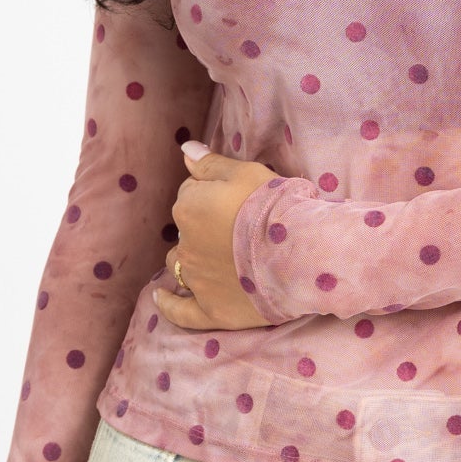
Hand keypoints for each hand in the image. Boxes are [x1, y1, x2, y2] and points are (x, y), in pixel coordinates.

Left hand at [152, 140, 280, 329]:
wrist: (298, 252)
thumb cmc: (273, 205)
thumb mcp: (244, 172)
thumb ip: (209, 163)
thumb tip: (185, 150)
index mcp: (188, 208)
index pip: (190, 194)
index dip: (213, 195)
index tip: (236, 199)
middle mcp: (184, 245)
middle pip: (186, 231)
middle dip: (203, 228)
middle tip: (236, 228)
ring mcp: (196, 281)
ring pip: (182, 266)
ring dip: (193, 260)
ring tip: (217, 259)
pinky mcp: (210, 310)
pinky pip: (180, 311)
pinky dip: (170, 304)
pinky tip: (161, 298)